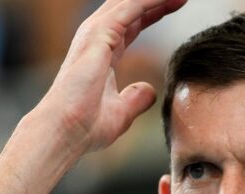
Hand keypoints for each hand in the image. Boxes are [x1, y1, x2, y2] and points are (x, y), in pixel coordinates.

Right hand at [31, 0, 185, 155]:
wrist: (67, 130)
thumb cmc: (86, 125)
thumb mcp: (121, 111)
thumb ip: (136, 98)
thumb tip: (149, 91)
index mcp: (103, 53)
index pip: (133, 23)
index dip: (155, 12)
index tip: (177, 5)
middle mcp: (97, 38)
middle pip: (132, 7)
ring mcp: (96, 32)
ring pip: (131, 2)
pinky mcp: (100, 32)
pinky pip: (132, 6)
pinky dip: (152, 0)